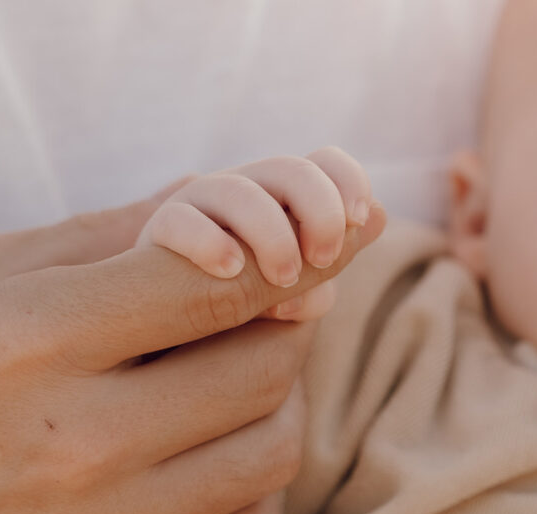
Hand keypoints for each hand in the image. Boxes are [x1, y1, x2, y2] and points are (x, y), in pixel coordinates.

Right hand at [0, 192, 382, 513]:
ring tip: (219, 392)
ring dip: (270, 408)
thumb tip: (233, 209)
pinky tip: (202, 472)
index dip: (282, 255)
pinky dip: (248, 496)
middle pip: (265, 365)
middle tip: (242, 321)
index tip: (289, 256)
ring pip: (272, 453)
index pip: (216, 277)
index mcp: (27, 339)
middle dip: (275, 327)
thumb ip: (100, 235)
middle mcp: (74, 444)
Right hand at [137, 147, 371, 322]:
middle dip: (317, 211)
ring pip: (239, 190)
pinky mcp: (160, 233)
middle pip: (290, 169)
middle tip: (322, 260)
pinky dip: (210, 242)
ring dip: (272, 234)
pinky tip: (230, 269)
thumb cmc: (241, 305)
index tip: (357, 221)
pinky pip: (183, 222)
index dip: (347, 181)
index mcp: (281, 199)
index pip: (323, 162)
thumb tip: (377, 220)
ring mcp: (199, 208)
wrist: (170, 327)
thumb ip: (328, 264)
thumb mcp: (290, 292)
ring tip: (282, 281)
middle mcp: (244, 190)